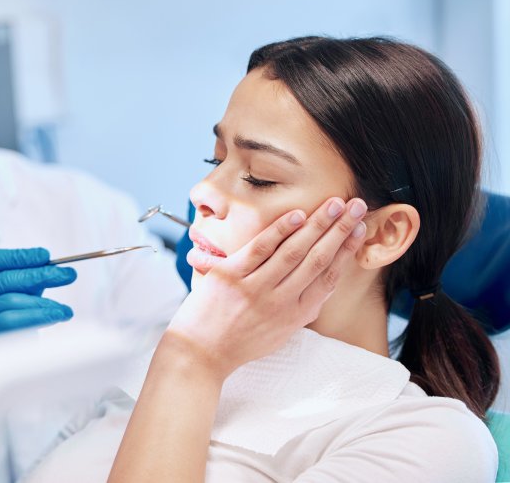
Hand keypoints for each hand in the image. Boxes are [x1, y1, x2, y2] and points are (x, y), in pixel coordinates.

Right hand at [0, 248, 76, 341]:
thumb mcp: (9, 302)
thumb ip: (26, 286)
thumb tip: (53, 270)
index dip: (19, 256)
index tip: (46, 255)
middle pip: (5, 280)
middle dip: (40, 275)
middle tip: (67, 275)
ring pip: (10, 303)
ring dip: (43, 303)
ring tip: (64, 308)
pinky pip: (9, 324)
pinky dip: (35, 318)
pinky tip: (54, 317)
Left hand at [166, 197, 367, 379]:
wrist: (199, 354)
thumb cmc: (238, 342)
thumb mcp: (278, 333)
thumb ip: (297, 309)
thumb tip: (316, 287)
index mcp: (296, 316)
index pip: (329, 277)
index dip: (347, 251)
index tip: (360, 229)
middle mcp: (280, 303)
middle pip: (318, 259)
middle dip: (340, 230)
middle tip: (357, 205)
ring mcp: (255, 290)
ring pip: (294, 251)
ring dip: (317, 224)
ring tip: (334, 203)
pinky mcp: (231, 278)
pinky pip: (260, 249)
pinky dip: (280, 230)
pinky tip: (296, 214)